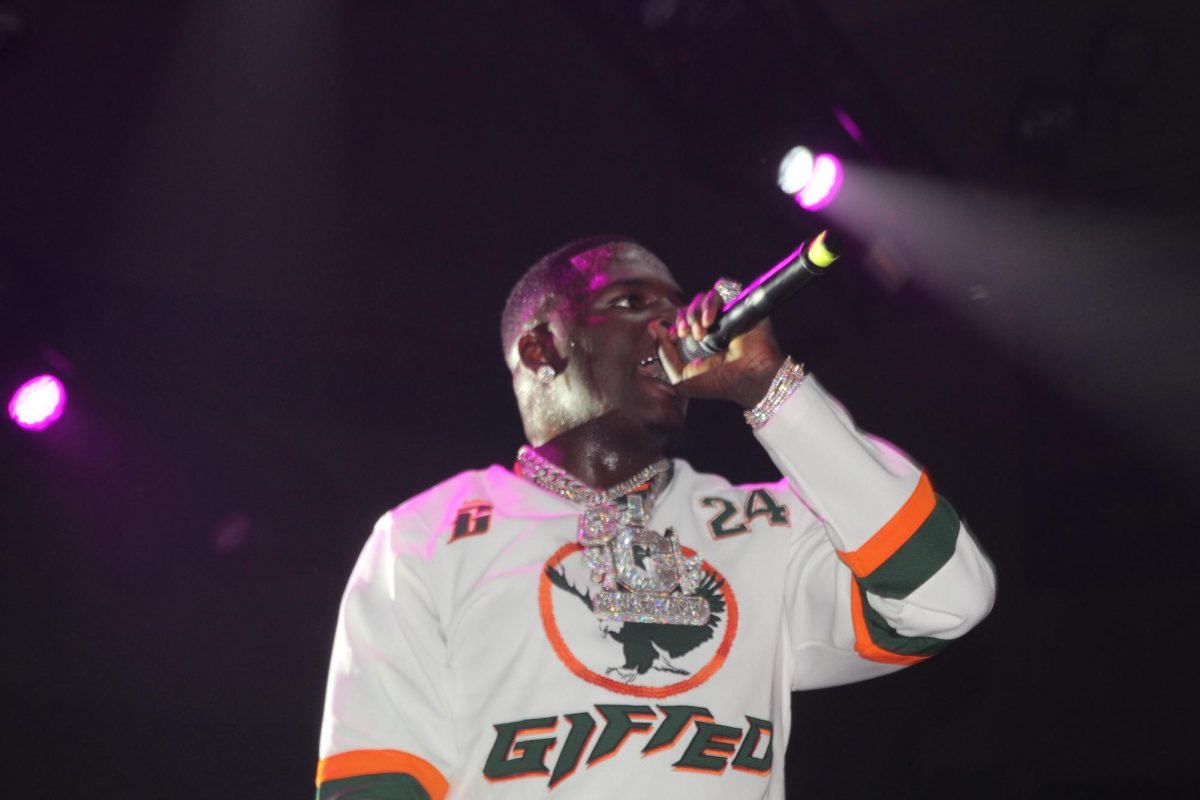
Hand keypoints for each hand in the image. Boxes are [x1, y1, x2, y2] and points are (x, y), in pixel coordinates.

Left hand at [648, 283, 786, 408]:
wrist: (748, 379)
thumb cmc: (718, 384)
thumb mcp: (680, 378)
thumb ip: (664, 355)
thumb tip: (653, 328)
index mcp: (698, 342)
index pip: (679, 322)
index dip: (673, 326)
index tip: (674, 337)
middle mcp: (711, 327)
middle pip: (687, 308)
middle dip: (682, 320)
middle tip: (685, 335)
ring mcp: (725, 316)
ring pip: (700, 299)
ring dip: (693, 313)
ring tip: (699, 332)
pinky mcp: (737, 306)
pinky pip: (717, 293)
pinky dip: (708, 305)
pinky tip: (708, 322)